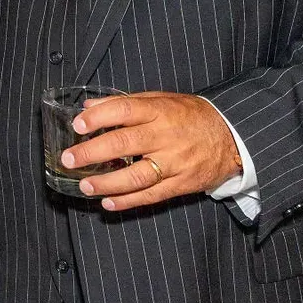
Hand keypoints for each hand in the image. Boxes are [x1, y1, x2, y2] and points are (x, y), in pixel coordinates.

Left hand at [64, 93, 242, 211]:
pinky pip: (152, 196)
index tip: (78, 124)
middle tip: (69, 159)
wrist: (233, 136)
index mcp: (160, 111)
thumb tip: (88, 106)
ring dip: (107, 183)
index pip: (125, 110)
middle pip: (125, 144)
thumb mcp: (162, 99)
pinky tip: (108, 203)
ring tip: (85, 186)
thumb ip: (125, 102)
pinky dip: (128, 201)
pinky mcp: (182, 184)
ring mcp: (175, 162)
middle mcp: (166, 136)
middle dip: (93, 152)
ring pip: (137, 176)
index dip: (99, 117)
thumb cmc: (192, 115)